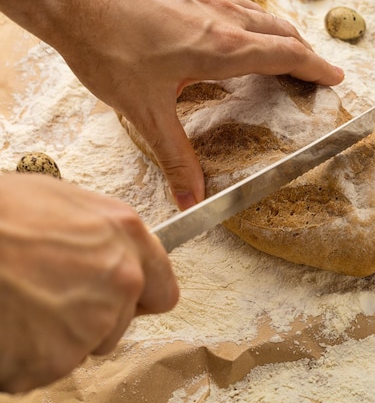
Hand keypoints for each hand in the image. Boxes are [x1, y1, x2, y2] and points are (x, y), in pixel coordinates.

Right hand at [0, 174, 178, 392]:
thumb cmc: (3, 214)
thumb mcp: (70, 202)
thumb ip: (108, 235)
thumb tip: (114, 252)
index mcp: (127, 238)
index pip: (162, 291)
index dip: (140, 297)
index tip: (123, 299)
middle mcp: (121, 282)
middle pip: (120, 324)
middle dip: (91, 316)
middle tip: (48, 294)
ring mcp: (90, 324)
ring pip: (84, 347)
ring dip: (58, 337)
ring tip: (23, 303)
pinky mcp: (53, 360)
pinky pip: (46, 368)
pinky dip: (26, 356)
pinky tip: (9, 324)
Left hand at [3, 0, 343, 209]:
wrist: (73, 0)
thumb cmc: (109, 48)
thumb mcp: (145, 111)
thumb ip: (176, 157)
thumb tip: (192, 197)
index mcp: (223, 49)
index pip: (286, 55)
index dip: (315, 68)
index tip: (335, 78)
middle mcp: (223, 20)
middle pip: (282, 33)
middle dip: (306, 53)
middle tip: (317, 73)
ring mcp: (207, 2)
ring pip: (262, 16)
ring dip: (283, 35)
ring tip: (290, 54)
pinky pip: (239, 7)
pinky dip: (257, 23)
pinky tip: (243, 33)